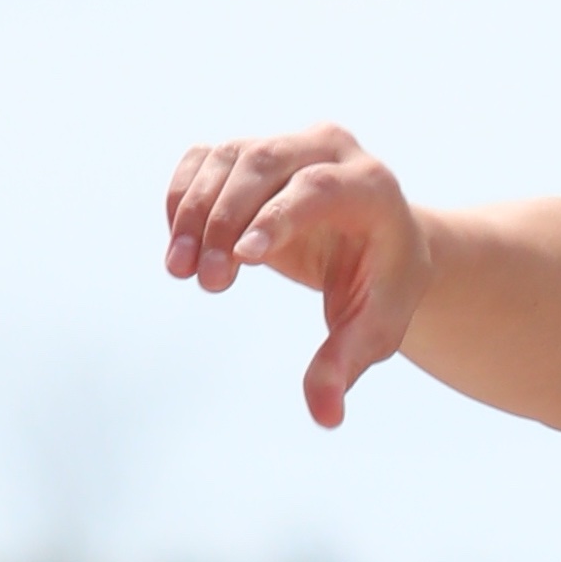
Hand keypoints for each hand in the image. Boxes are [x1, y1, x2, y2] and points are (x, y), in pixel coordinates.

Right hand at [164, 125, 433, 428]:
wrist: (378, 245)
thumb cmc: (381, 289)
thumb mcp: (374, 328)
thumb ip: (345, 365)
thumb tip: (325, 418)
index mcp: (372, 185)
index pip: (318, 189)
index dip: (278, 218)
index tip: (243, 258)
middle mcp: (329, 149)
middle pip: (264, 166)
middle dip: (226, 222)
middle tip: (209, 283)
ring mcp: (285, 143)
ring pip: (226, 160)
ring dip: (193, 214)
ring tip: (181, 272)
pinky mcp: (248, 151)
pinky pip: (202, 161)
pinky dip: (181, 198)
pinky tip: (179, 246)